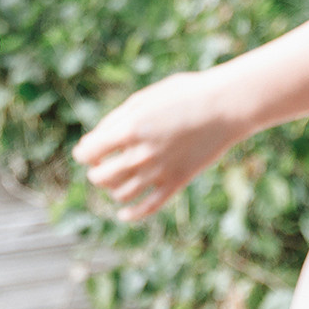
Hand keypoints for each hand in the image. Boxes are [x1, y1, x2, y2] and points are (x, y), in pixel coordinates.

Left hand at [73, 69, 244, 222]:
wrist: (224, 106)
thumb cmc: (184, 94)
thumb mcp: (145, 99)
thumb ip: (118, 119)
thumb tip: (97, 139)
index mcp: (130, 129)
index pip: (89, 151)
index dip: (84, 153)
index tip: (87, 151)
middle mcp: (141, 154)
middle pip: (101, 177)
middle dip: (95, 172)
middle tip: (99, 166)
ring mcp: (159, 171)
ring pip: (120, 194)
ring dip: (111, 189)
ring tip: (114, 181)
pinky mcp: (176, 183)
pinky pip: (147, 208)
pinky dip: (131, 214)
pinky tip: (124, 212)